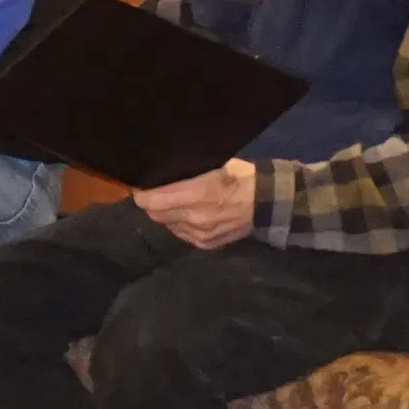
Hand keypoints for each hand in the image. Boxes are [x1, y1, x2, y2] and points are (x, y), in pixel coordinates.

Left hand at [134, 158, 259, 250]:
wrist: (268, 203)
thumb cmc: (240, 177)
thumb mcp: (215, 164)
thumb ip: (187, 170)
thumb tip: (163, 167)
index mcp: (197, 194)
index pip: (151, 201)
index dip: (141, 193)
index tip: (141, 184)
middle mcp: (196, 217)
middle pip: (155, 214)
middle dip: (151, 203)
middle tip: (154, 192)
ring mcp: (201, 234)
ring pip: (167, 225)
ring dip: (166, 215)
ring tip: (172, 203)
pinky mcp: (207, 244)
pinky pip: (182, 235)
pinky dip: (180, 225)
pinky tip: (187, 215)